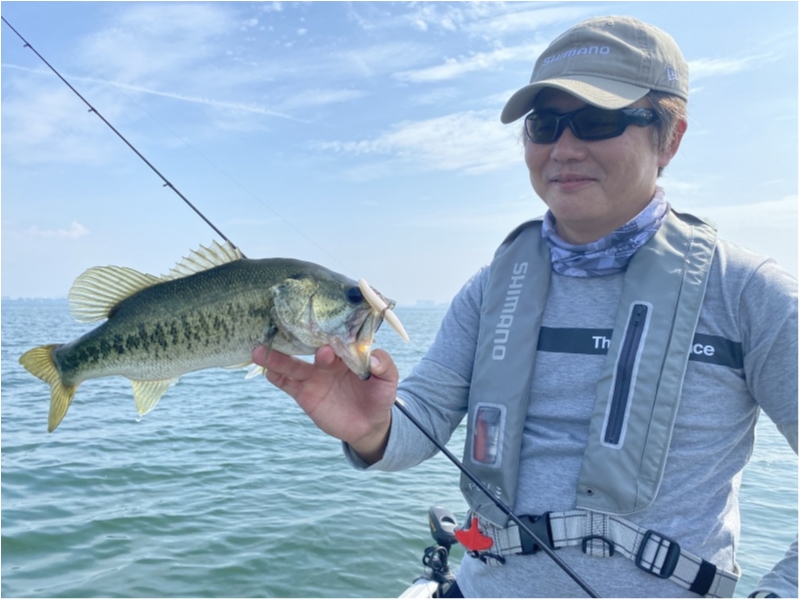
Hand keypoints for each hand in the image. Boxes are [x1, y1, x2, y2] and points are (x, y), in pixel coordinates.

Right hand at [252, 345, 398, 463]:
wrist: (369, 424)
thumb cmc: (379, 395)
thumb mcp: (389, 379)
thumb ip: (384, 365)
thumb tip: (373, 358)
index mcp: (345, 352)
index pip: (333, 337)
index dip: (327, 334)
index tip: (323, 336)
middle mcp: (325, 361)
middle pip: (307, 347)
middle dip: (296, 340)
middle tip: (280, 331)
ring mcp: (313, 376)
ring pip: (291, 364)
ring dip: (276, 357)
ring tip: (260, 349)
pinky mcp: (304, 394)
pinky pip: (287, 384)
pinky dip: (276, 377)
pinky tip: (266, 370)